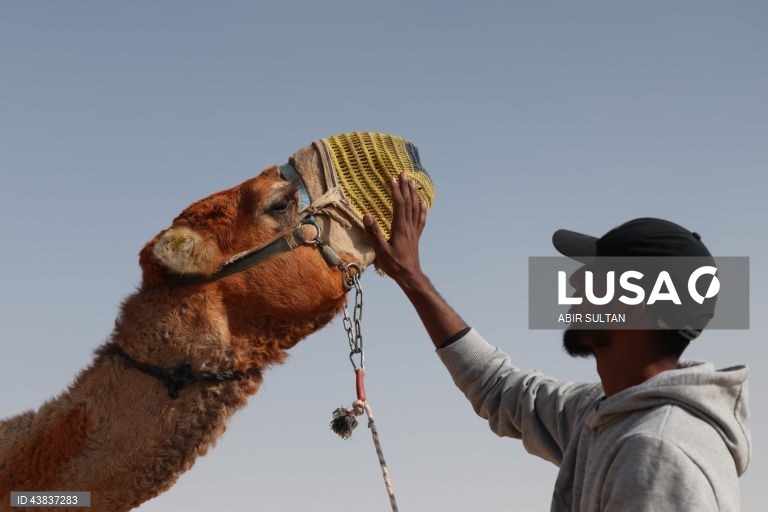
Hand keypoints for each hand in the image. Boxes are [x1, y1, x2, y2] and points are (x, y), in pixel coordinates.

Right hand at [363, 172, 426, 287]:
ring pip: (415, 208)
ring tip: (412, 182)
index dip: (395, 190)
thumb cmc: (394, 265)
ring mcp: (414, 231)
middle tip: (403, 173)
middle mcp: (409, 226)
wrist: (410, 276)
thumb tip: (367, 215)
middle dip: (405, 187)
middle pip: (409, 202)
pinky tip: (423, 203)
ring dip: (414, 194)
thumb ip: (374, 233)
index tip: (392, 178)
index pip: (398, 204)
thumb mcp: (381, 251)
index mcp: (400, 228)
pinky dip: (421, 208)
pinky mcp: (416, 236)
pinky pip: (420, 219)